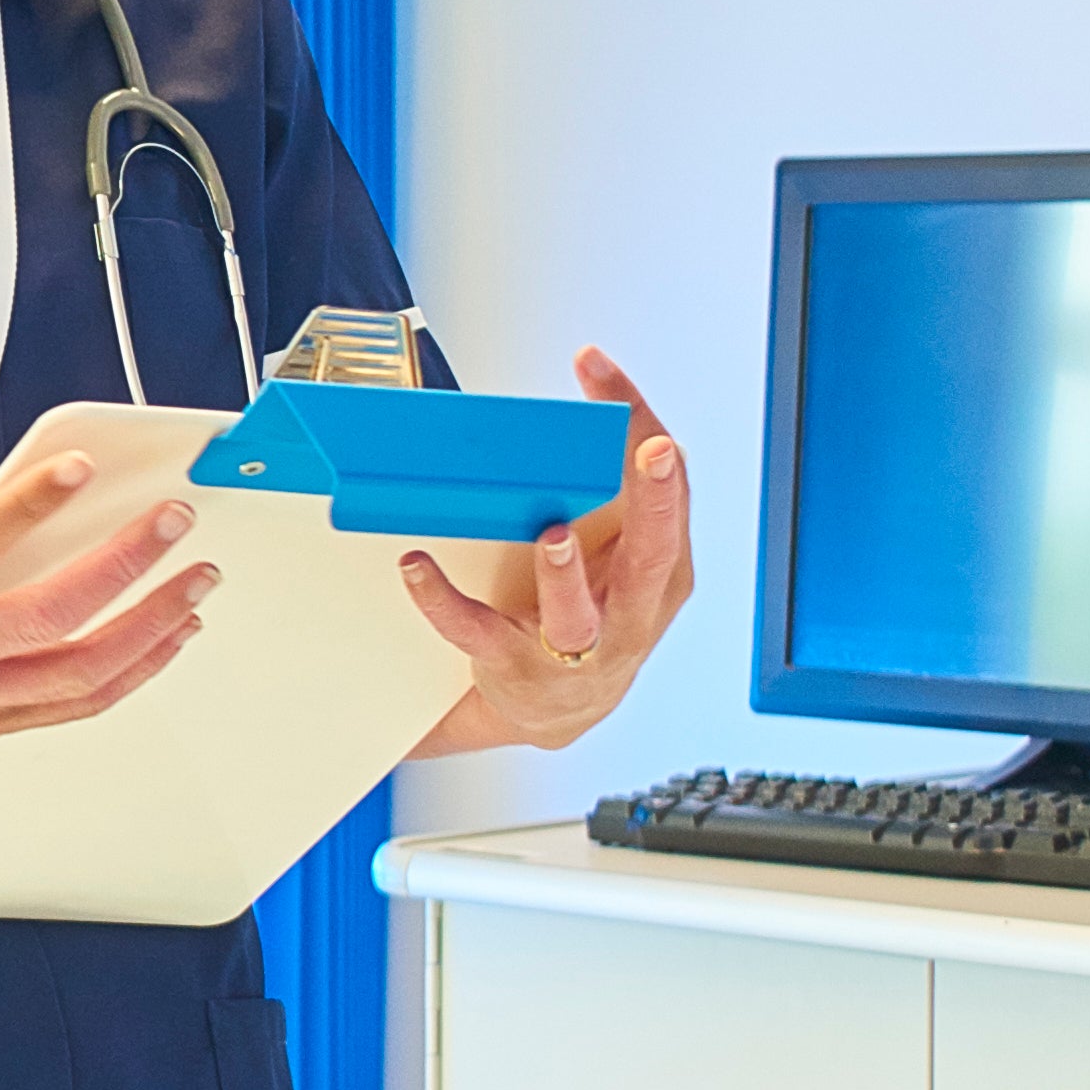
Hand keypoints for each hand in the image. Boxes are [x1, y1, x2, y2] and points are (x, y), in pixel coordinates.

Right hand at [0, 450, 217, 769]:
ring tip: (193, 586)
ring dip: (150, 627)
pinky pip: (71, 707)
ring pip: (79, 673)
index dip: (32, 502)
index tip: (78, 467)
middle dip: (127, 564)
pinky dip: (129, 675)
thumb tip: (6, 484)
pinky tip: (161, 643)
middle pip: (53, 613)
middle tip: (171, 524)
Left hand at [406, 356, 692, 761]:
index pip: (670, 494)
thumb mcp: (619, 548)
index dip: (650, 439)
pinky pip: (477, 632)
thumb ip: (613, 474)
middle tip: (654, 452)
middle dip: (657, 504)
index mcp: (662, 570)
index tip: (610, 381)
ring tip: (553, 537)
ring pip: (577, 615)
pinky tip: (418, 567)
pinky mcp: (515, 667)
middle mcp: (630, 612)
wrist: (560, 710)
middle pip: (654, 557)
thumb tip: (595, 380)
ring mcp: (576, 647)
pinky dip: (444, 601)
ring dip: (565, 575)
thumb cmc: (596, 611)